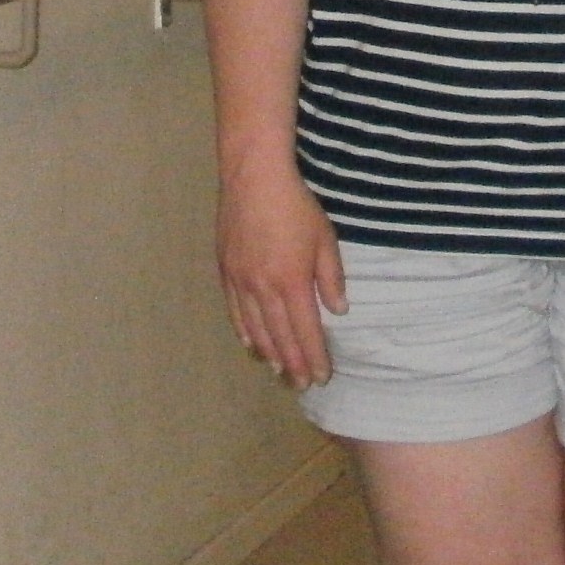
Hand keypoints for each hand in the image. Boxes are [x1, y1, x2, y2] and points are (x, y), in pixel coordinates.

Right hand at [217, 155, 346, 390]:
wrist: (253, 180)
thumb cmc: (295, 206)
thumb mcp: (324, 239)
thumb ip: (331, 278)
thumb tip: (338, 311)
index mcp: (292, 282)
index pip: (306, 331)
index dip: (314, 356)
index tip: (321, 376)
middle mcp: (264, 289)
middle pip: (280, 337)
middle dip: (293, 364)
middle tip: (301, 385)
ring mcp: (241, 282)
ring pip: (255, 329)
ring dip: (269, 354)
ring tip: (279, 372)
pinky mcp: (226, 272)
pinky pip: (235, 312)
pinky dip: (245, 333)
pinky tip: (252, 345)